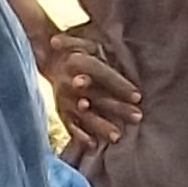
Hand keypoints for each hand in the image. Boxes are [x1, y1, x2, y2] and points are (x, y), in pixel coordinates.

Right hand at [40, 28, 144, 149]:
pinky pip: (69, 126)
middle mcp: (70, 82)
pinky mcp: (62, 111)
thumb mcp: (85, 41)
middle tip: (138, 117)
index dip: (119, 85)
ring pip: (84, 115)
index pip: (101, 74)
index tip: (138, 96)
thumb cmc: (76, 50)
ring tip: (117, 136)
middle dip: (117, 108)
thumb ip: (89, 43)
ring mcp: (65, 99)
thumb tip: (76, 42)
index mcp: (78, 61)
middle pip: (97, 97)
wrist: (49, 61)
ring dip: (101, 125)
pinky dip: (79, 136)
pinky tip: (92, 144)